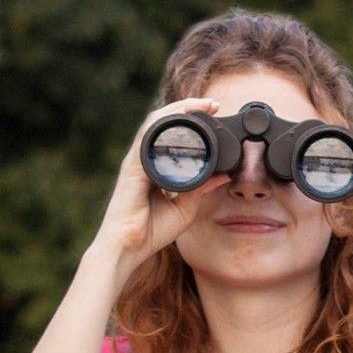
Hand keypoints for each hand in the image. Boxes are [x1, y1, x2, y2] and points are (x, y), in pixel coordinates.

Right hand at [94, 97, 224, 271]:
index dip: (193, 121)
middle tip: (213, 104)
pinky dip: (163, 125)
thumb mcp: (185, 208)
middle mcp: (145, 159)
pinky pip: (146, 138)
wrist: (128, 248)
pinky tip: (179, 118)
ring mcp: (137, 161)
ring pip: (155, 124)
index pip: (174, 135)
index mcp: (156, 167)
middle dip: (189, 108)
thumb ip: (202, 190)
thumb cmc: (150, 231)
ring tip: (201, 105)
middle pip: (164, 123)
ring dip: (178, 110)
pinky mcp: (132, 167)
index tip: (216, 114)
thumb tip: (223, 175)